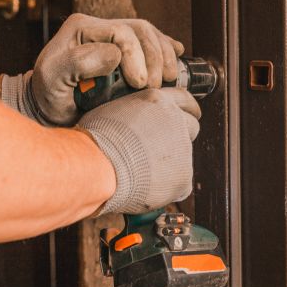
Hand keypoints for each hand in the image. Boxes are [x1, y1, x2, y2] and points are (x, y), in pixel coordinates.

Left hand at [0, 13, 184, 125]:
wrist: (51, 108)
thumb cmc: (49, 95)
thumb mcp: (52, 79)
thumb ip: (77, 63)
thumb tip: (114, 54)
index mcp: (81, 27)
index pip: (120, 32)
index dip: (136, 55)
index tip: (140, 83)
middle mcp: (98, 27)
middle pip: (139, 30)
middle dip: (154, 56)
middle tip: (155, 86)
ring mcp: (113, 36)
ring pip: (148, 34)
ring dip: (163, 54)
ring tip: (168, 78)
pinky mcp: (124, 50)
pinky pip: (151, 41)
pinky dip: (165, 48)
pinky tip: (176, 56)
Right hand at [76, 87, 200, 214]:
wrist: (99, 167)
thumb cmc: (95, 140)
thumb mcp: (111, 112)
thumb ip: (131, 114)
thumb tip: (130, 121)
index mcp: (158, 102)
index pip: (184, 99)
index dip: (185, 108)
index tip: (186, 114)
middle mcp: (175, 121)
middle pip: (191, 126)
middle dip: (181, 136)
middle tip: (162, 148)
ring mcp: (183, 150)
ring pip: (183, 157)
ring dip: (169, 162)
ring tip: (143, 172)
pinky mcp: (183, 177)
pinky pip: (178, 183)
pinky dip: (166, 187)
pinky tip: (145, 187)